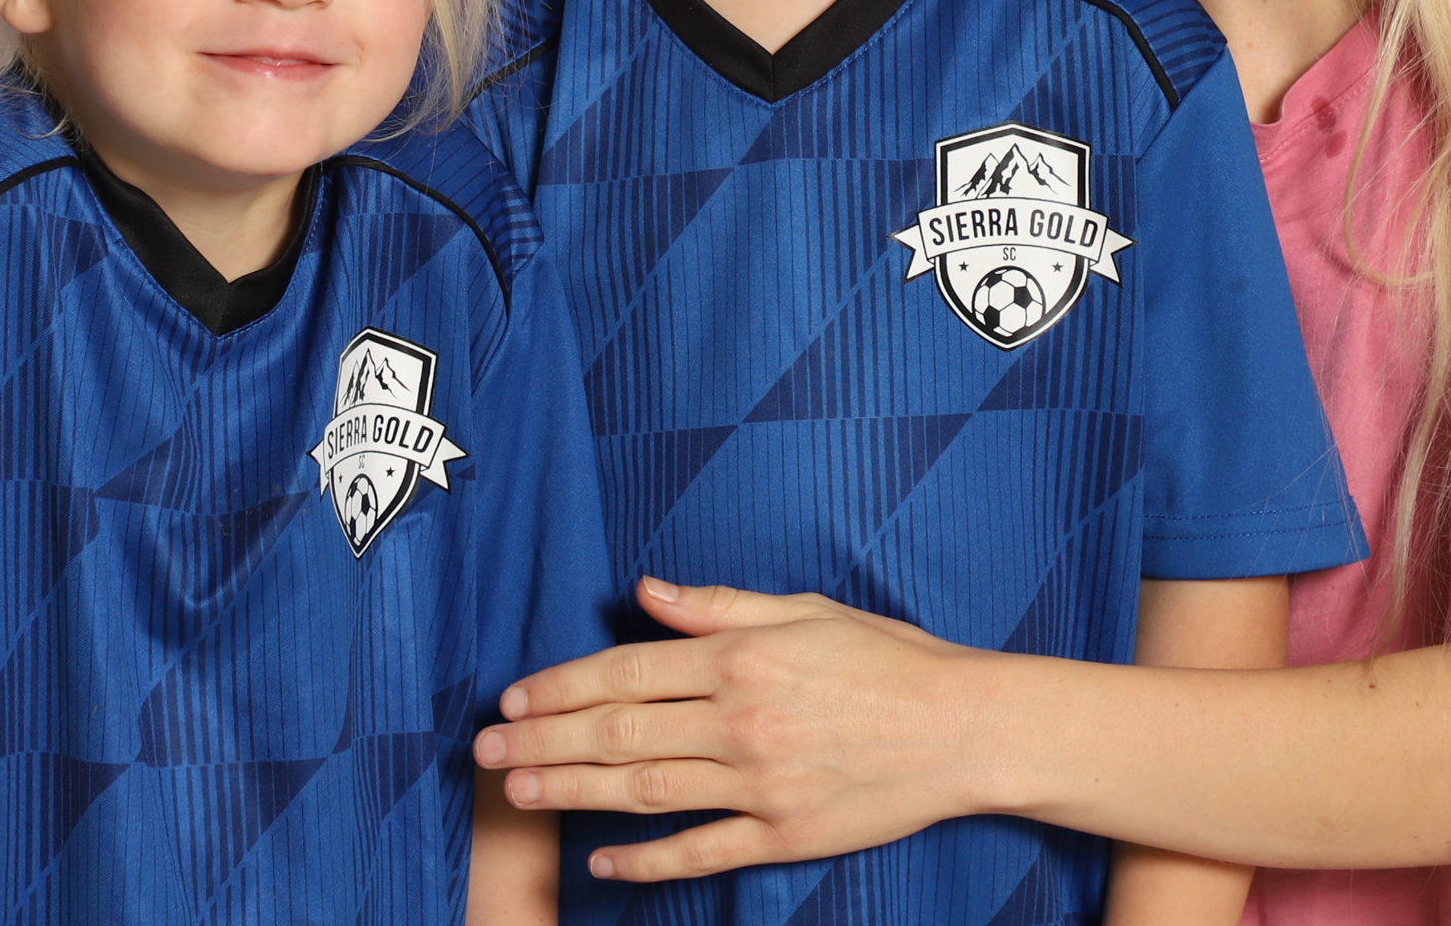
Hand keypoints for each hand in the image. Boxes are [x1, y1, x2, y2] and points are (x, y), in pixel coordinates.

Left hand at [475, 578, 1001, 882]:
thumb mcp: (803, 609)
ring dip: (573, 792)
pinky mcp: (783, 834)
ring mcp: (761, 784)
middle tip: (487, 749)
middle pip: (621, 732)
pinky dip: (646, 860)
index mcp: (743, 658)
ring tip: (519, 791)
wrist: (963, 728)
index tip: (516, 695)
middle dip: (544, 739)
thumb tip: (645, 589)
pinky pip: (700, 852)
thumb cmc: (887, 659)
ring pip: (646, 790)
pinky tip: (600, 859)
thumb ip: (717, 605)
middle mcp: (742, 720)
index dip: (563, 684)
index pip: (629, 670)